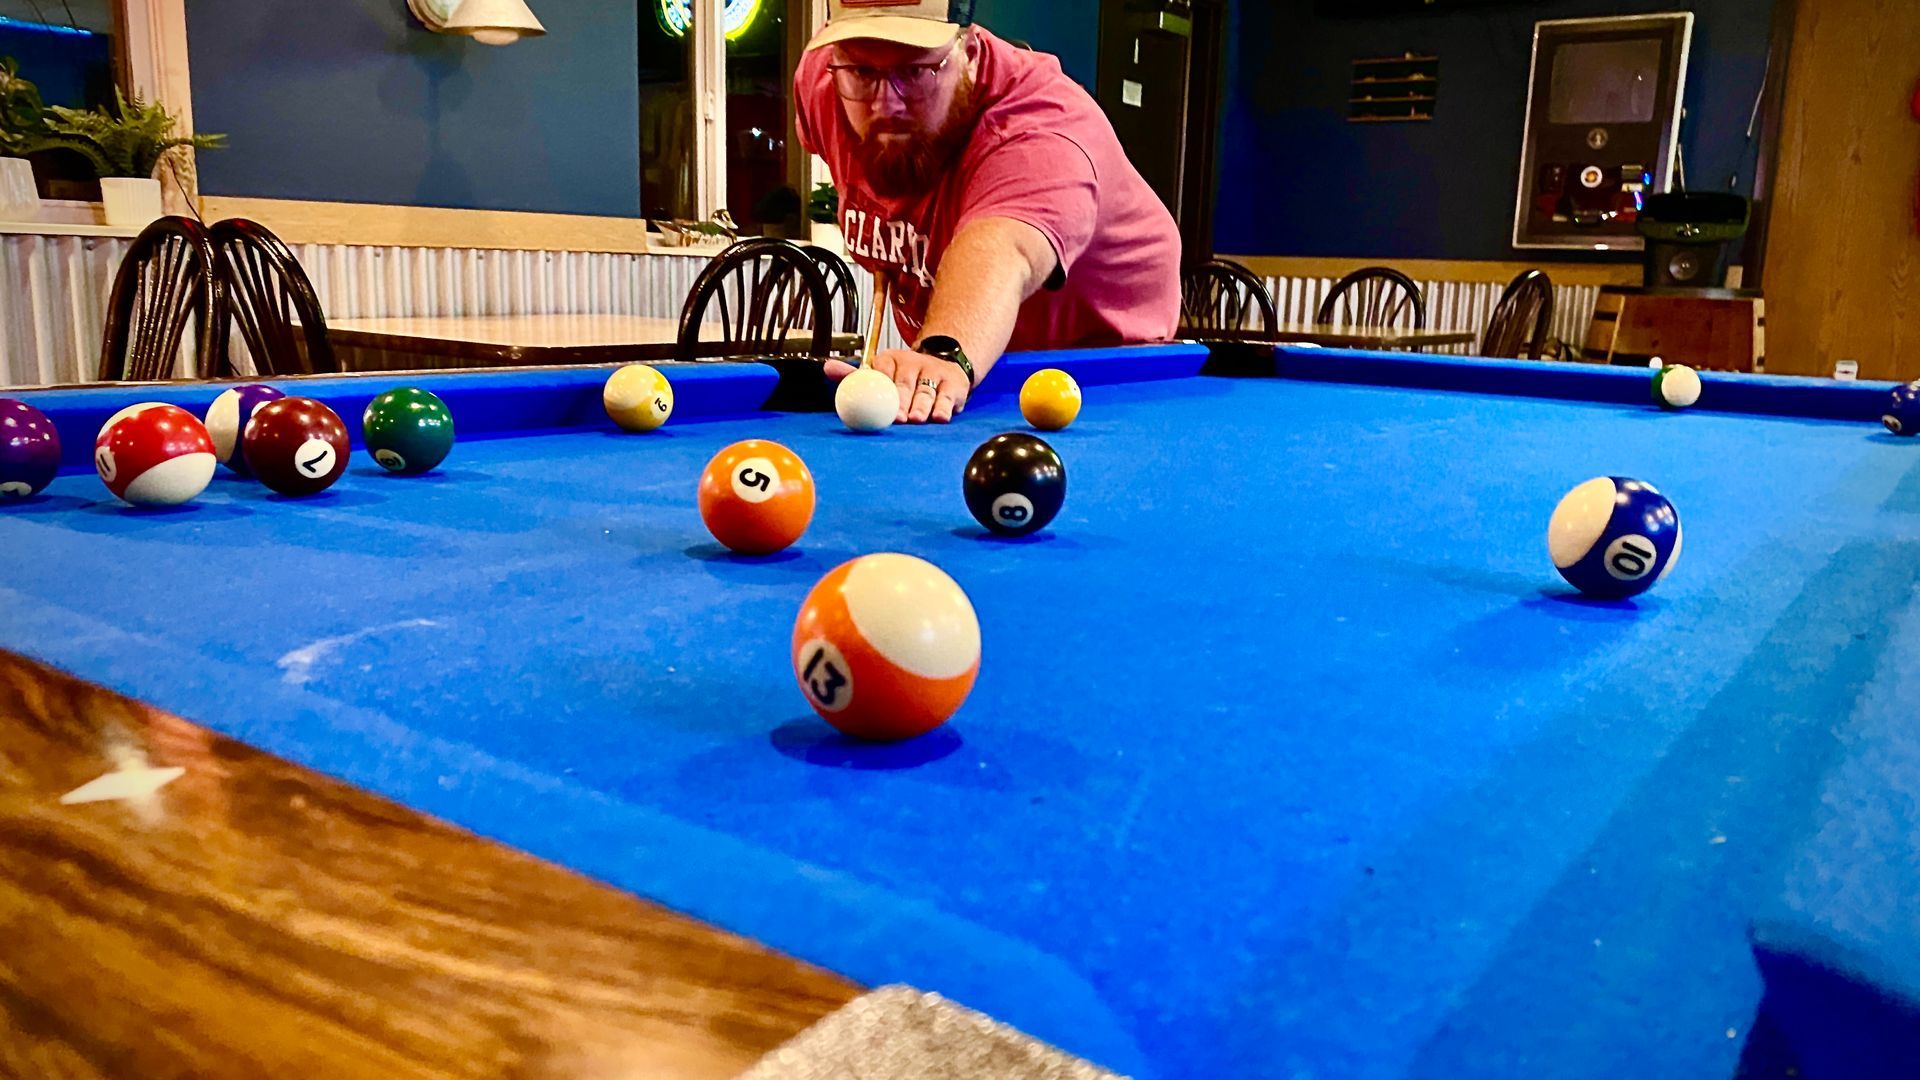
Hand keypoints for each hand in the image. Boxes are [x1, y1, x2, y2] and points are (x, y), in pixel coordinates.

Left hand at [824, 349, 970, 423]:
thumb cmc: (905, 376)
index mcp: (892, 359)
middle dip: (901, 401)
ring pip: (926, 392)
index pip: (883, 370)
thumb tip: (827, 368)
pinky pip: (947, 398)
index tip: (877, 399)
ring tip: (916, 419)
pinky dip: (943, 408)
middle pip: (905, 383)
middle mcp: (914, 362)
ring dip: (921, 406)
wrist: (945, 364)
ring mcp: (934, 372)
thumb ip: (854, 375)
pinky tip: (939, 417)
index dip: (880, 384)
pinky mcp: (953, 384)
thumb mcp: (880, 372)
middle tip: (897, 417)